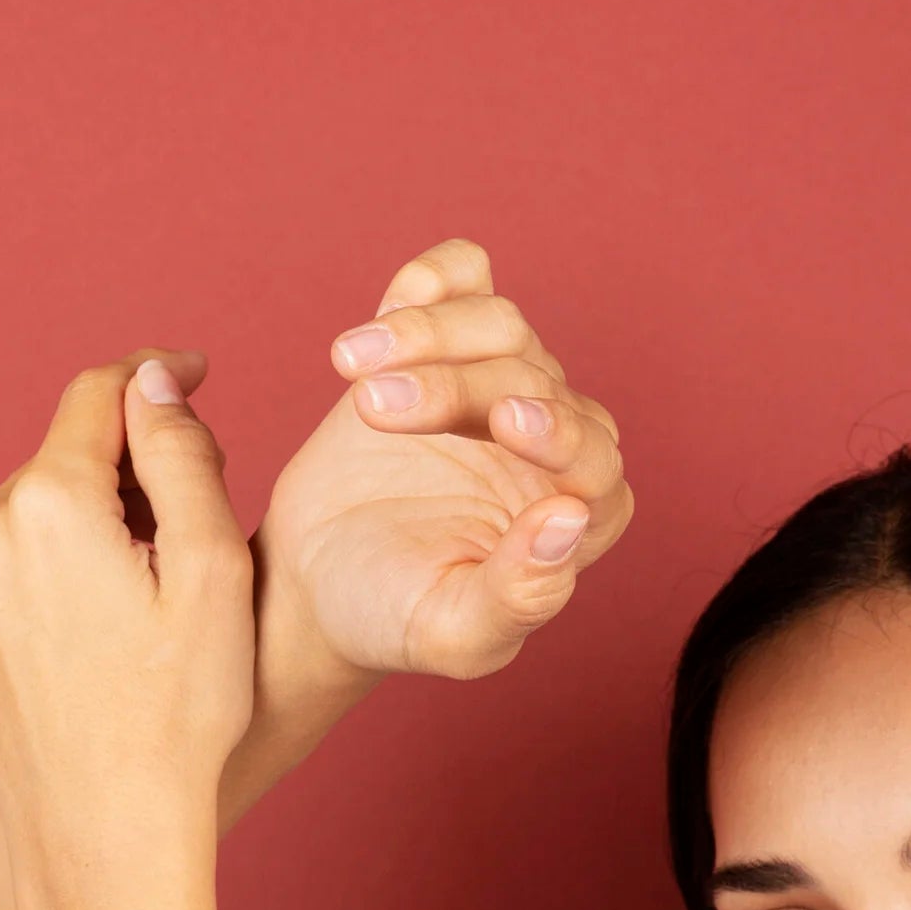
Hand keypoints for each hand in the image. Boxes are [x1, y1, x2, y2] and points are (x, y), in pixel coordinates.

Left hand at [0, 350, 254, 909]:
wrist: (105, 835)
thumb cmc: (178, 716)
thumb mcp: (213, 573)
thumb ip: (183, 455)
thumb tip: (154, 381)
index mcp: (49, 502)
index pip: (100, 394)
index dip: (156, 378)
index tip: (199, 378)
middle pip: (69, 460)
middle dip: (131, 477)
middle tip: (197, 542)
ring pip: (38, 519)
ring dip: (94, 533)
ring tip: (150, 610)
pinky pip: (10, 575)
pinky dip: (58, 583)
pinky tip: (103, 645)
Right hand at [252, 235, 633, 708]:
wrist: (315, 578)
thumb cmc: (391, 617)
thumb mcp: (451, 633)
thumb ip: (519, 596)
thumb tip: (568, 523)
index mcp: (577, 517)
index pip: (594, 459)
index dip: (557, 433)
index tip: (505, 420)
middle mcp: (554, 442)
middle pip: (532, 381)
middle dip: (451, 389)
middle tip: (371, 410)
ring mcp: (505, 382)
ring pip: (497, 323)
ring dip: (425, 334)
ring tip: (352, 368)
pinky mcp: (449, 343)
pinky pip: (464, 278)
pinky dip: (436, 276)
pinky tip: (395, 302)